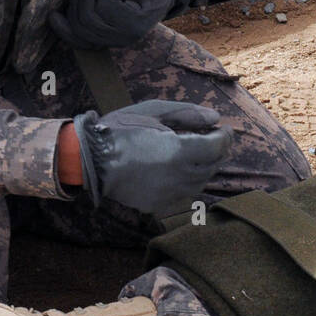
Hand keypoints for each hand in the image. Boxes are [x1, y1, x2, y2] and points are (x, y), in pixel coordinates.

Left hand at [49, 0, 188, 49]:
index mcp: (136, 23)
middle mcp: (123, 39)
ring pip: (78, 30)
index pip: (101, 7)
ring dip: (74, 6)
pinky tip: (54, 17)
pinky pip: (78, 41)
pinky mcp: (102, 41)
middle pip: (86, 21)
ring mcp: (112, 42)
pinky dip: (64, 29)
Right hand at [73, 100, 232, 215]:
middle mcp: (178, 176)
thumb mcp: (154, 111)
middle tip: (215, 139)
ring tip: (199, 153)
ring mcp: (168, 194)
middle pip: (212, 166)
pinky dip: (188, 181)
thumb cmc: (121, 130)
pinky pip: (183, 194)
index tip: (223, 129)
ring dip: (205, 167)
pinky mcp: (158, 204)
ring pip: (200, 183)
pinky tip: (180, 170)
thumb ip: (187, 113)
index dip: (224, 137)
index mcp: (178, 151)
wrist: (91, 160)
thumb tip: (215, 117)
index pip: (216, 147)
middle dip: (218, 151)